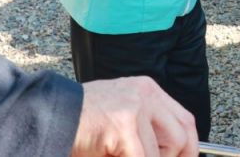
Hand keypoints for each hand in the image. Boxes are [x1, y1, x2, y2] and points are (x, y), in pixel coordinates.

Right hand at [73, 77, 197, 156]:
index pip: (184, 120)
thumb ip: (147, 130)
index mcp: (147, 90)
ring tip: (123, 156)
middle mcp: (145, 93)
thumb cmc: (83, 123)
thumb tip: (173, 153)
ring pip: (163, 151)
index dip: (189, 148)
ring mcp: (136, 107)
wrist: (51, 115)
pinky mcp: (124, 124)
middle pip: (181, 134)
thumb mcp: (123, 118)